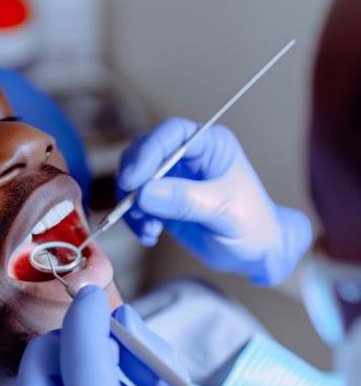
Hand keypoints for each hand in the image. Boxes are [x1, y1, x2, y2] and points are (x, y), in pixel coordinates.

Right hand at [118, 118, 311, 284]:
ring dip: (131, 204)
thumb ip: (186, 200)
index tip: (132, 181)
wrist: (254, 250)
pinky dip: (134, 219)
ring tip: (148, 228)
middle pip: (143, 151)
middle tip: (133, 209)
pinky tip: (150, 235)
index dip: (148, 153)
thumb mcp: (224, 211)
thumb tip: (144, 193)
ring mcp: (171, 178)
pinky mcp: (161, 200)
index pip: (171, 134)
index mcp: (209, 144)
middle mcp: (186, 155)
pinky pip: (134, 202)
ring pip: (133, 178)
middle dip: (132, 180)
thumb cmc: (252, 224)